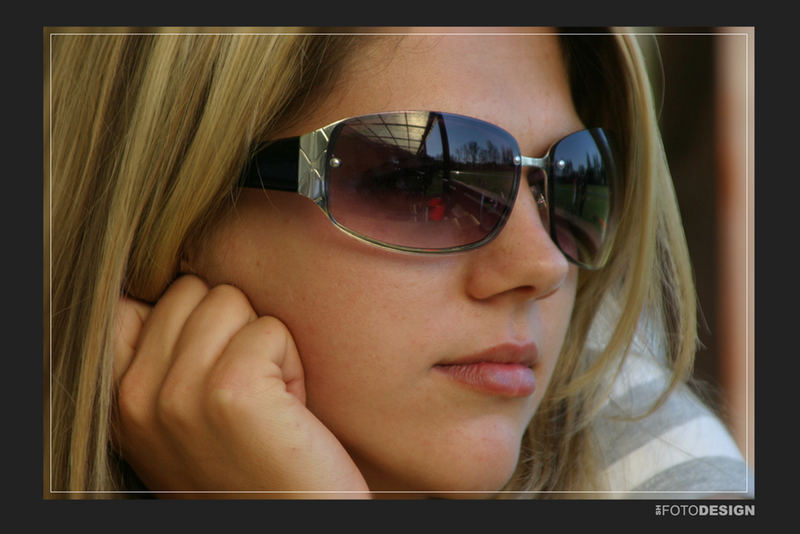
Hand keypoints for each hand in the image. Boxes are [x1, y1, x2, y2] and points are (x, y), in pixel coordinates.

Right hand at [113, 275, 369, 497]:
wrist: (290, 520)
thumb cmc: (247, 467)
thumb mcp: (181, 420)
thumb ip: (163, 364)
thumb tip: (173, 292)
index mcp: (120, 400)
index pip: (130, 306)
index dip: (180, 318)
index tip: (209, 361)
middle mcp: (137, 395)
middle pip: (192, 291)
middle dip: (231, 328)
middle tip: (247, 388)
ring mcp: (181, 393)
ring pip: (230, 299)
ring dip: (263, 344)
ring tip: (267, 399)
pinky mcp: (232, 389)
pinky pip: (270, 328)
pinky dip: (291, 362)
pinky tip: (287, 409)